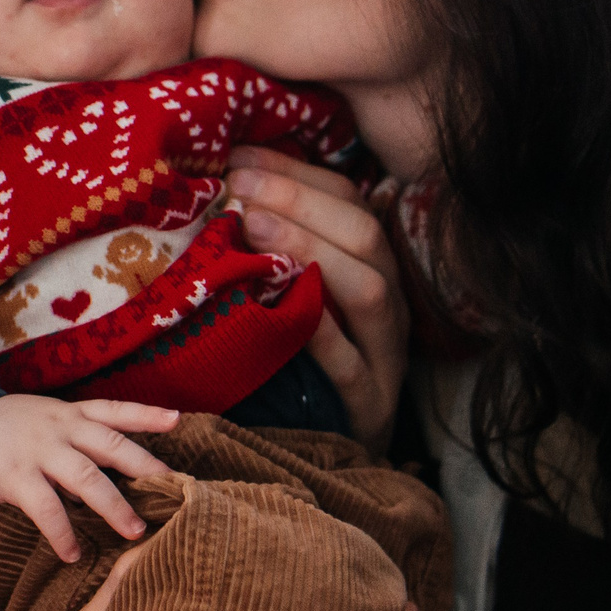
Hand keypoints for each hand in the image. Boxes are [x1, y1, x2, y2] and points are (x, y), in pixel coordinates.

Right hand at [0, 394, 177, 560]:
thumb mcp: (37, 421)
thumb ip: (69, 442)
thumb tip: (102, 473)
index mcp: (66, 414)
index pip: (113, 410)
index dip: (146, 415)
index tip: (177, 419)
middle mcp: (58, 428)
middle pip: (112, 446)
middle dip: (146, 468)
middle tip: (174, 490)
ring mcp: (37, 450)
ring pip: (88, 478)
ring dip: (114, 506)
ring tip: (134, 531)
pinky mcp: (14, 475)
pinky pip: (46, 509)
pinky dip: (63, 534)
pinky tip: (73, 553)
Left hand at [226, 145, 410, 450]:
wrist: (337, 454)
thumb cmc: (303, 366)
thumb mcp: (293, 298)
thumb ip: (273, 248)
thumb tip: (221, 184)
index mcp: (374, 268)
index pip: (352, 201)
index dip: (298, 173)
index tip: (239, 156)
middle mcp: (390, 304)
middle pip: (365, 234)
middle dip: (299, 201)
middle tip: (237, 185)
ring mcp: (385, 355)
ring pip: (368, 290)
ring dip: (310, 249)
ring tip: (252, 227)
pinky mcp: (370, 404)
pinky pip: (351, 362)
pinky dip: (320, 331)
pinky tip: (283, 305)